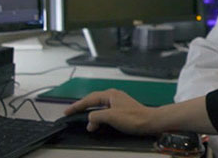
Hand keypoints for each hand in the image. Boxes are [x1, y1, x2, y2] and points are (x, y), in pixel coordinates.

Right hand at [65, 90, 216, 134]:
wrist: (150, 122)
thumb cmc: (134, 118)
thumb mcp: (111, 117)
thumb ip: (97, 117)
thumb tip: (90, 121)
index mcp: (110, 94)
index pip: (88, 99)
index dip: (77, 106)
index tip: (67, 111)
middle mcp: (113, 96)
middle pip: (93, 100)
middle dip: (82, 107)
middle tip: (71, 113)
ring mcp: (118, 102)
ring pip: (99, 106)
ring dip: (90, 113)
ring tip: (81, 118)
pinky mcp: (121, 109)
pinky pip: (104, 111)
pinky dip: (98, 116)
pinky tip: (97, 122)